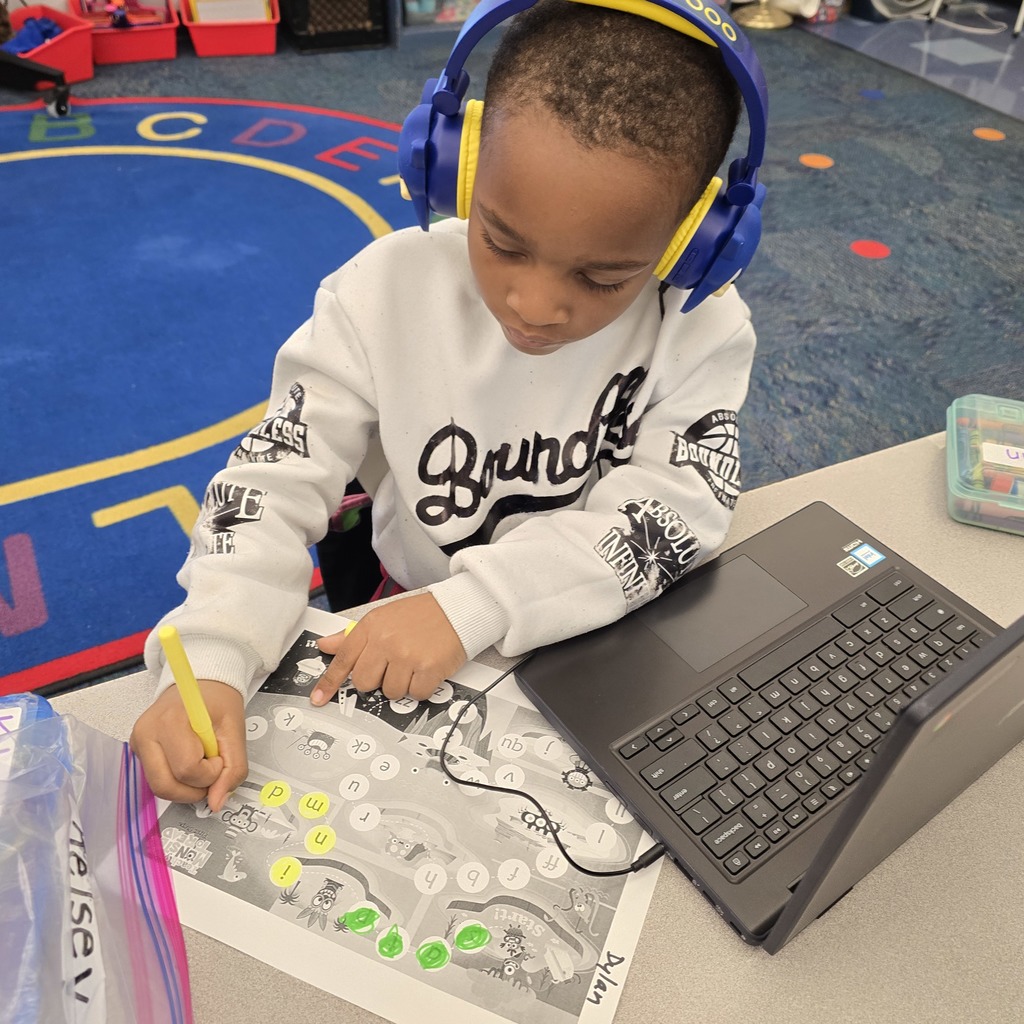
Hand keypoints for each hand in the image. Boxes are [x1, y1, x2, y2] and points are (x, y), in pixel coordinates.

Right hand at [130, 680, 247, 812]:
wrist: (203, 683)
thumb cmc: (217, 700)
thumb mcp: (235, 730)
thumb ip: (233, 768)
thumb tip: (217, 801)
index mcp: (171, 720)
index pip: (186, 769)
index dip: (209, 773)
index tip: (219, 759)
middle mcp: (147, 732)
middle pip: (165, 785)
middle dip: (194, 789)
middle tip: (211, 771)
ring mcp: (138, 742)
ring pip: (159, 787)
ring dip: (186, 786)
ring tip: (201, 763)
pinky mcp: (138, 750)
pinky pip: (157, 778)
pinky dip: (177, 779)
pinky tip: (189, 760)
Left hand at [313, 593, 465, 704]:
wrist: (457, 609)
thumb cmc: (420, 615)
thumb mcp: (382, 618)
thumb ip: (352, 636)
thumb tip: (326, 645)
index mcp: (371, 627)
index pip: (343, 660)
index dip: (329, 683)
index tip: (318, 699)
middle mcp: (386, 641)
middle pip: (365, 682)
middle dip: (378, 680)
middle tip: (393, 665)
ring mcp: (407, 656)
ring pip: (391, 692)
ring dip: (403, 683)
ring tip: (414, 663)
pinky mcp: (428, 669)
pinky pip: (416, 694)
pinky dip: (422, 687)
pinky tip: (427, 669)